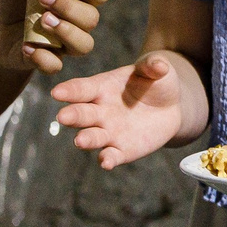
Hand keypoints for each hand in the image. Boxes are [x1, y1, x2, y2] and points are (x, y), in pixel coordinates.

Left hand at [0, 0, 110, 73]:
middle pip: (92, 17)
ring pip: (84, 44)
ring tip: (42, 20)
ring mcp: (67, 44)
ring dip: (65, 31)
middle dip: (69, 7)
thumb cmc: (19, 1)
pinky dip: (43, 58)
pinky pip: (56, 66)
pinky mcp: (51, 62)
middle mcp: (80, 22)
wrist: (2, 32)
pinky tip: (27, 46)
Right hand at [52, 55, 192, 168]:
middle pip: (81, 114)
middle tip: (62, 117)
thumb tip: (160, 64)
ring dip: (86, 139)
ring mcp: (109, 132)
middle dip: (71, 115)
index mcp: (102, 87)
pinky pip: (112, 155)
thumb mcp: (156, 69)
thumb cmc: (156, 82)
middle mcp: (100, 111)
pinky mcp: (122, 150)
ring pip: (93, 137)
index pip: (82, 89)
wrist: (170, 106)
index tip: (57, 92)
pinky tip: (106, 162)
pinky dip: (108, 159)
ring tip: (80, 141)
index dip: (69, 90)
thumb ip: (154, 66)